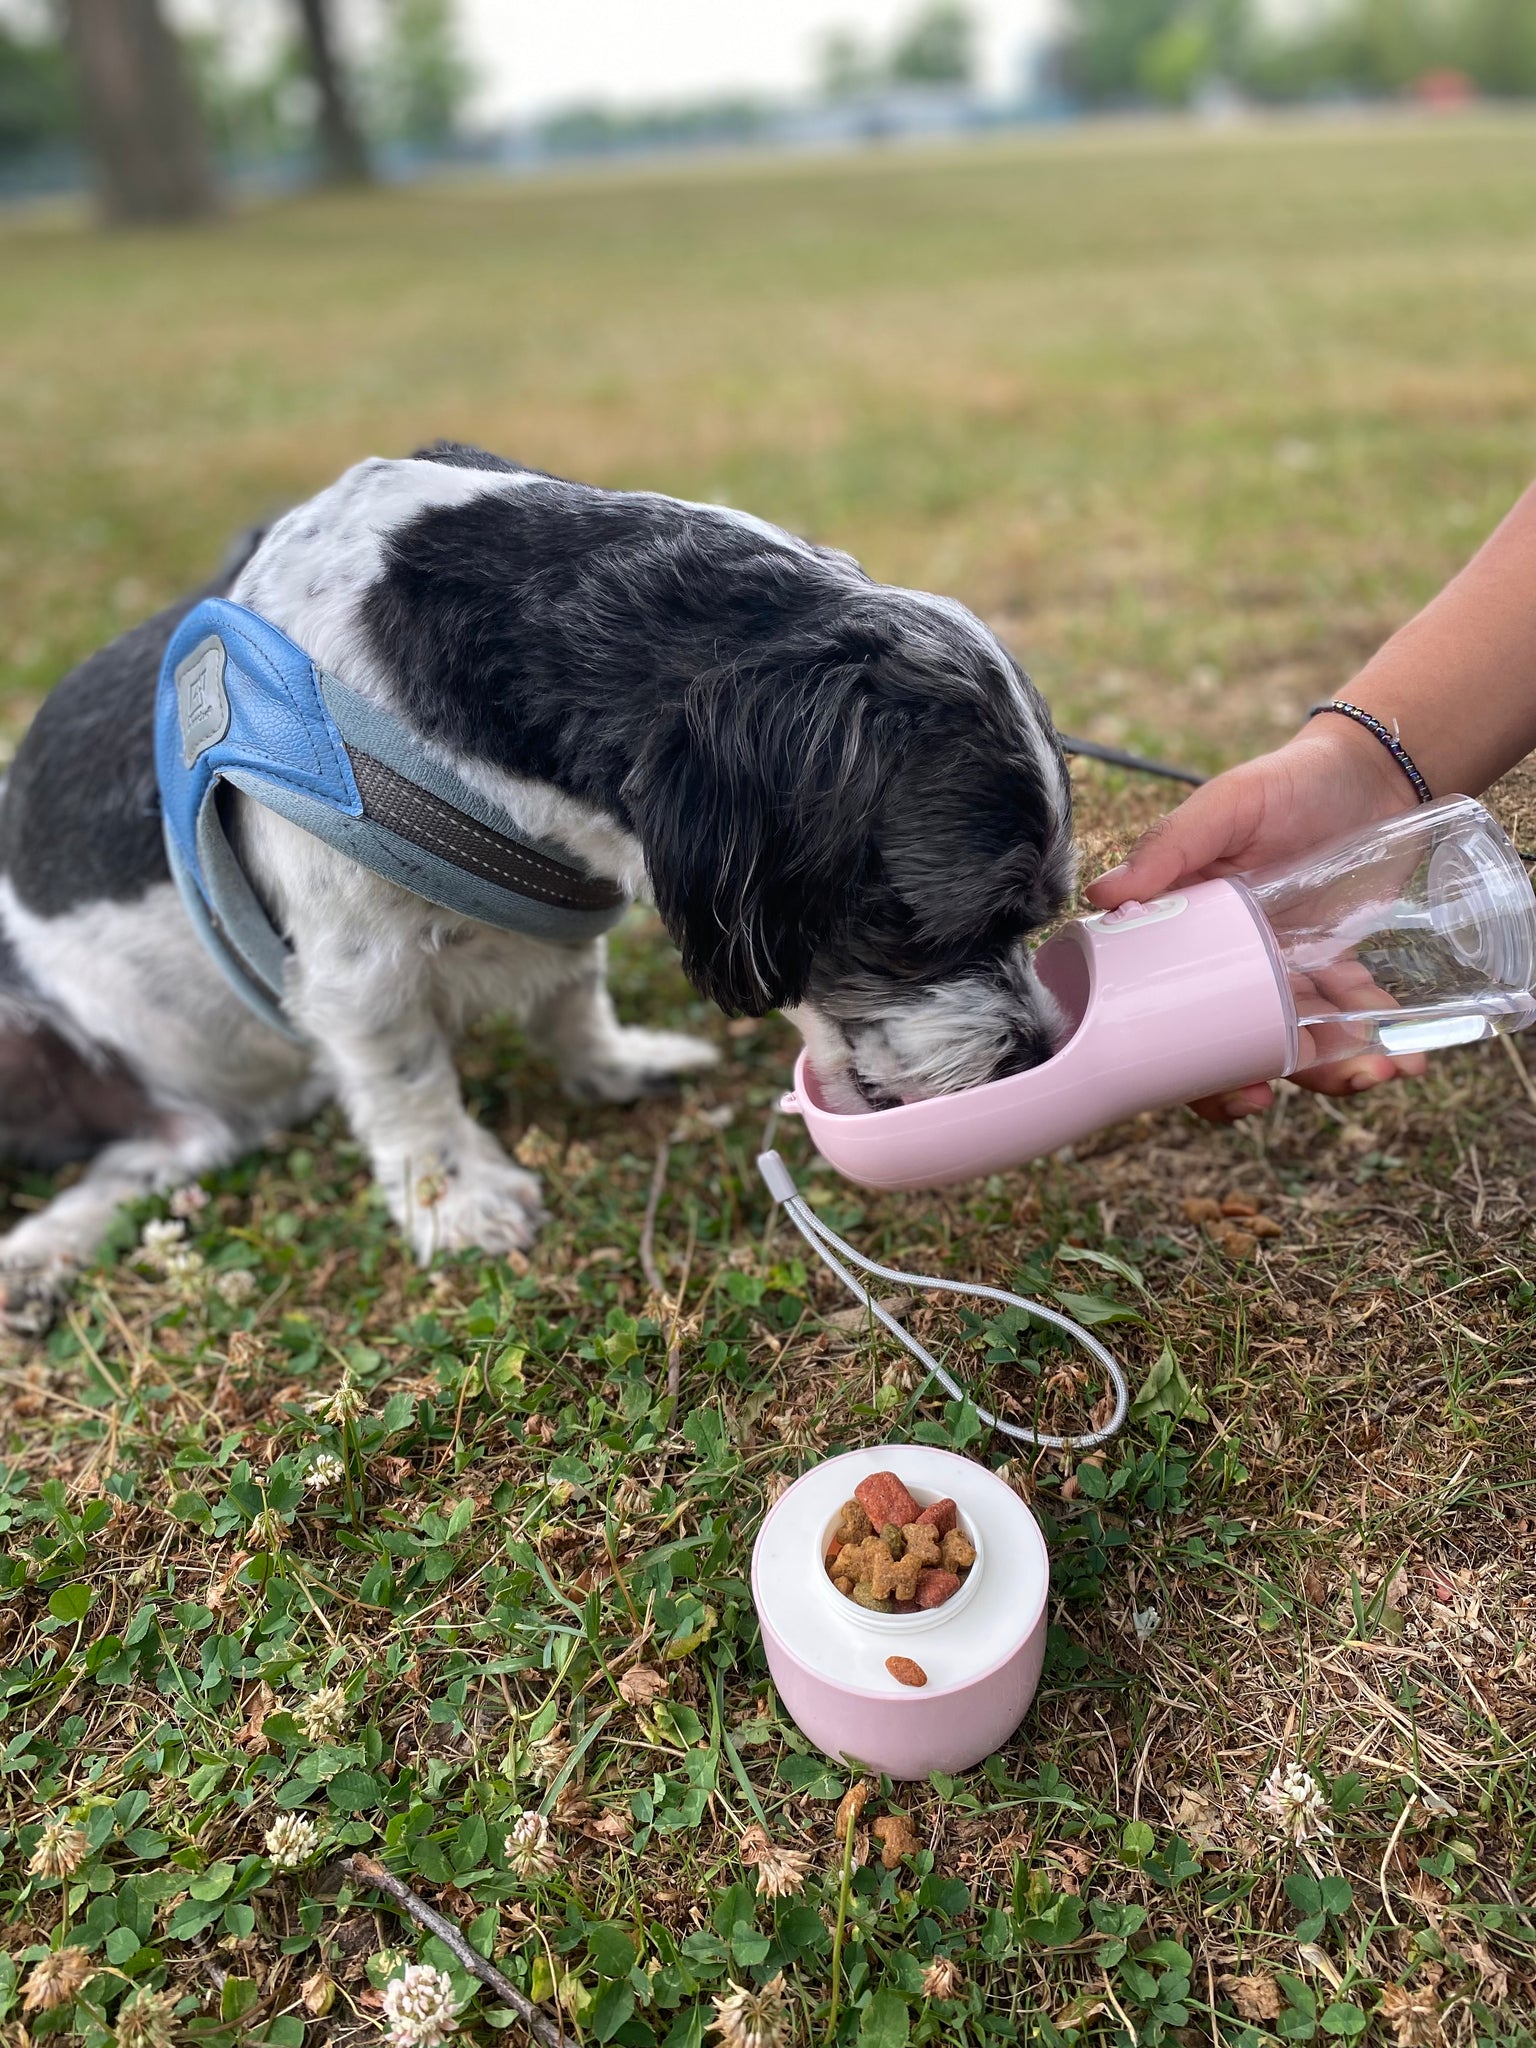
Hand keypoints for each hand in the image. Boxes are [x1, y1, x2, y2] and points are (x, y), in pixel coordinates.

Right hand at [1085, 716, 1427, 1118]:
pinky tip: (1408, 1063)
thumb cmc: (1289, 781)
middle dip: (1254, 1082)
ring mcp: (1281, 969)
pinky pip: (1349, 1017)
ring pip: (1292, 1042)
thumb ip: (1170, 845)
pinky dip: (1377, 1043)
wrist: (1375, 773)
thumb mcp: (1227, 806)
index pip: (1166, 1011)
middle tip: (1282, 1096)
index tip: (1229, 1089)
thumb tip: (1100, 896)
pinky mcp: (1333, 967)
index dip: (1187, 1069)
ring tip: (1377, 1075)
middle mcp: (1225, 961)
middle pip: (1225, 1044)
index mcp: (1184, 933)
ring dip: (1332, 1073)